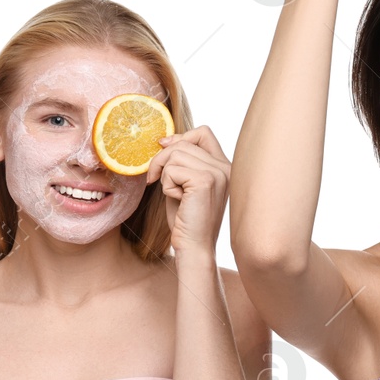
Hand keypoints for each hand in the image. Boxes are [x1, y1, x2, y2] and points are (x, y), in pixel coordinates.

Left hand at [145, 125, 231, 258]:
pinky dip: (167, 185)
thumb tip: (164, 140)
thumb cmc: (187, 219)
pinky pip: (172, 170)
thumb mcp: (185, 184)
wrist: (195, 247)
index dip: (180, 137)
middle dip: (161, 159)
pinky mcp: (205, 181)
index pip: (203, 132)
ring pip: (175, 154)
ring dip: (164, 174)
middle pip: (183, 142)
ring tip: (174, 194)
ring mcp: (217, 173)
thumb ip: (182, 161)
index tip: (163, 148)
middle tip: (154, 180)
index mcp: (224, 166)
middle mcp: (225, 167)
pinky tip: (178, 200)